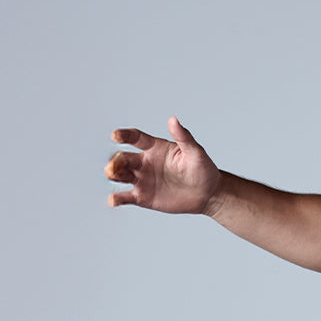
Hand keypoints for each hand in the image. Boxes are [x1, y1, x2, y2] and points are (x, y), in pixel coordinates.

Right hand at [104, 117, 219, 214]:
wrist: (207, 194)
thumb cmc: (203, 169)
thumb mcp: (196, 152)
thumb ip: (183, 137)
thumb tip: (173, 120)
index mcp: (155, 147)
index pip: (135, 138)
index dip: (124, 135)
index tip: (115, 135)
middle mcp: (144, 162)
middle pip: (123, 158)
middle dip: (116, 160)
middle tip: (114, 166)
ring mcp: (142, 179)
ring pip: (120, 175)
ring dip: (113, 174)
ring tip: (113, 175)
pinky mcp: (143, 197)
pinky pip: (126, 197)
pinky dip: (117, 198)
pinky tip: (113, 200)